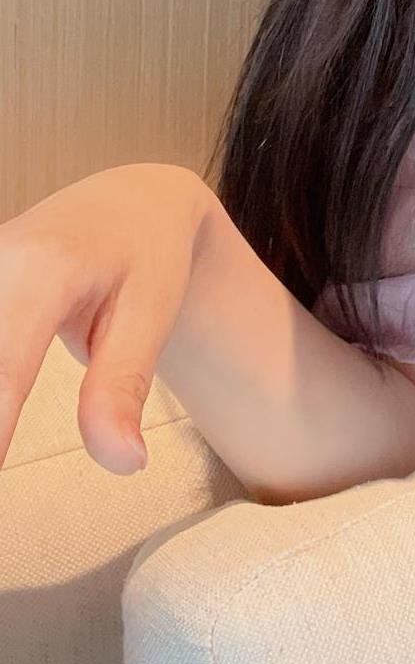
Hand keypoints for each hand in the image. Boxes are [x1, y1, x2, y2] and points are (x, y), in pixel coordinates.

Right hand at [0, 162, 212, 475]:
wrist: (132, 202)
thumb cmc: (148, 255)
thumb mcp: (150, 315)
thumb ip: (123, 387)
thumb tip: (124, 461)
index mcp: (46, 266)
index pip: (6, 367)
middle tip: (11, 459)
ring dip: (0, 396)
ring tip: (12, 441)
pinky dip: (0, 374)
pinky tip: (10, 401)